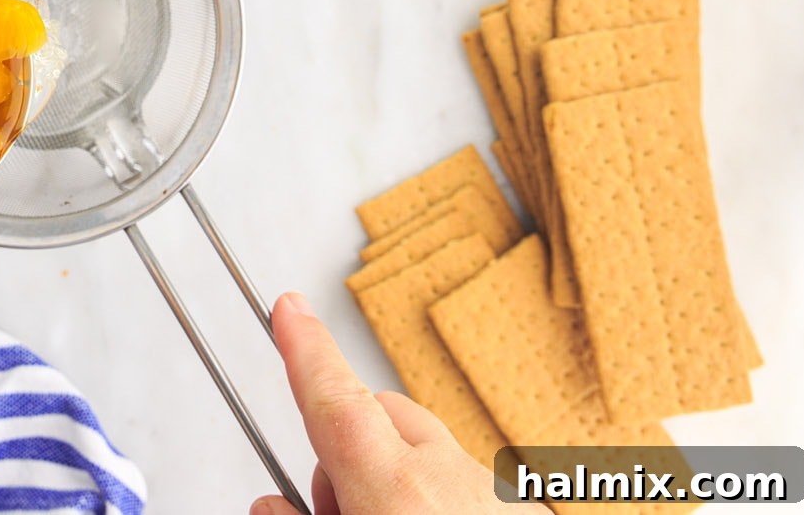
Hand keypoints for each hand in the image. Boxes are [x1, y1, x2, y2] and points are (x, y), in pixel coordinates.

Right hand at [251, 292, 541, 514]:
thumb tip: (274, 505)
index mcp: (399, 492)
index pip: (336, 400)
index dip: (306, 350)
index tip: (289, 308)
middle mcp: (456, 482)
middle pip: (383, 419)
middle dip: (349, 448)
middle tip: (332, 506)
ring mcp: (500, 497)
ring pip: (432, 455)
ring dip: (401, 483)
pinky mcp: (529, 509)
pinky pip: (474, 486)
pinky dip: (447, 502)